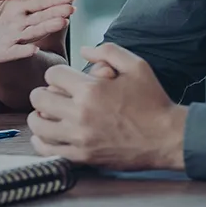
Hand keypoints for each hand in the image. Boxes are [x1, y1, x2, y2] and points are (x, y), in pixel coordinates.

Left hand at [0, 0, 75, 63]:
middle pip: (42, 17)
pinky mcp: (8, 51)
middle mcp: (24, 23)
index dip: (55, 0)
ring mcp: (18, 38)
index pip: (41, 3)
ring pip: (34, 32)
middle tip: (71, 9)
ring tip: (62, 22)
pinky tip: (34, 49)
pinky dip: (25, 51)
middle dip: (56, 13)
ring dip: (47, 28)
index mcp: (22, 7)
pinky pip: (17, 51)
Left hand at [27, 43, 187, 170]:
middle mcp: (80, 114)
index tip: (64, 80)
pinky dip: (41, 141)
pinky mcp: (82, 156)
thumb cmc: (153, 101)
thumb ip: (108, 52)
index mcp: (91, 90)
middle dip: (43, 93)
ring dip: (39, 116)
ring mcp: (80, 137)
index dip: (56, 74)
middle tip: (52, 95)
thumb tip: (83, 49)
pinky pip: (47, 149)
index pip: (52, 76)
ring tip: (48, 114)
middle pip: (38, 99)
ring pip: (38, 125)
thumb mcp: (137, 66)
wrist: (167, 138)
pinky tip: (48, 135)